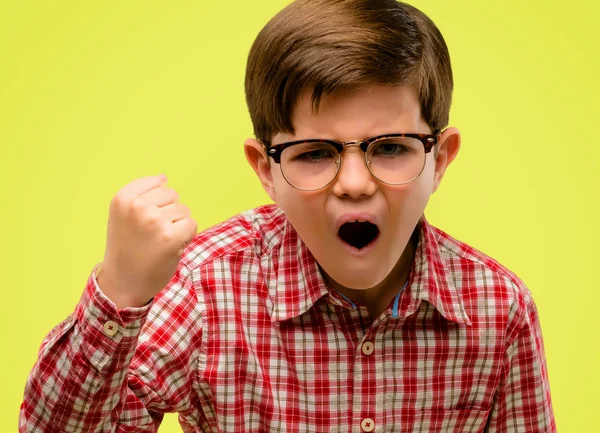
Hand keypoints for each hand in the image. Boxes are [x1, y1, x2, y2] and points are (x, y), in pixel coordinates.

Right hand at [99, 175, 196, 308]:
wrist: (123, 282)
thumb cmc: (127, 248)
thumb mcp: (123, 215)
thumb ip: (141, 194)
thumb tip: (164, 177)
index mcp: (122, 198)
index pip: (156, 181)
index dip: (156, 202)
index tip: (143, 220)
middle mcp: (137, 206)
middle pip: (172, 195)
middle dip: (169, 212)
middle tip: (152, 234)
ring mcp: (154, 220)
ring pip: (184, 210)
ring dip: (177, 225)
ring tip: (160, 241)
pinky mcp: (171, 236)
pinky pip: (192, 225)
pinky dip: (187, 236)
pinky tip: (171, 247)